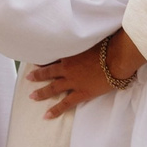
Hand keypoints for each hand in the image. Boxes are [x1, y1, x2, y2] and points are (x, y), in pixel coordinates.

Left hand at [27, 30, 143, 120]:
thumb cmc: (110, 44)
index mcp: (70, 53)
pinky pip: (65, 103)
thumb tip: (90, 30)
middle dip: (38, 75)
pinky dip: (55, 110)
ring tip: (32, 96)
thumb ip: (87, 38)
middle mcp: (68, 67)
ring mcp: (73, 81)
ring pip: (52, 88)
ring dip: (41, 92)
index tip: (37, 60)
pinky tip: (46, 115)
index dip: (45, 59)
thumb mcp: (95, 37)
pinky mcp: (81, 93)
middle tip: (28, 77)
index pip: (53, 56)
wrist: (118, 58)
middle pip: (48, 72)